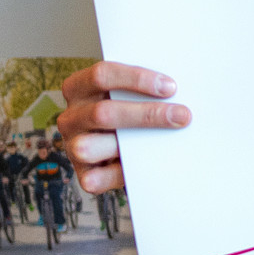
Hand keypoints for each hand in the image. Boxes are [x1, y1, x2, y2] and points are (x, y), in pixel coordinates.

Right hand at [58, 62, 190, 193]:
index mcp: (79, 87)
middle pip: (102, 112)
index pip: (101, 74)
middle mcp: (71, 117)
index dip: (136, 79)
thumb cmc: (132, 109)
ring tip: (163, 142)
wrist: (126, 145)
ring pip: (89, 147)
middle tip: (182, 115)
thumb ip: (146, 89)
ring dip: (129, 146)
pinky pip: (95, 179)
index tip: (170, 87)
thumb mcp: (132, 93)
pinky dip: (119, 175)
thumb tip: (178, 88)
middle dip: (146, 115)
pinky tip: (144, 167)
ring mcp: (72, 146)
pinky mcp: (83, 174)